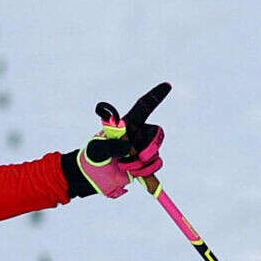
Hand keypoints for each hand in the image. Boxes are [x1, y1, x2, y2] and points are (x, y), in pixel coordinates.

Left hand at [76, 82, 168, 197]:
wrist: (94, 176)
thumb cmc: (93, 157)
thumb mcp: (97, 149)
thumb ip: (111, 146)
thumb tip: (129, 147)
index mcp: (127, 124)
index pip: (143, 107)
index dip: (155, 96)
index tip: (167, 85)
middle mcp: (138, 134)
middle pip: (156, 133)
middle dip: (146, 146)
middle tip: (128, 157)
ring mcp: (142, 148)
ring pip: (155, 152)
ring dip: (139, 162)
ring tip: (122, 165)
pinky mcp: (145, 163)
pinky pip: (156, 164)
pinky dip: (145, 171)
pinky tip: (132, 172)